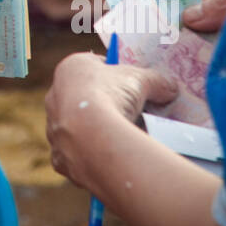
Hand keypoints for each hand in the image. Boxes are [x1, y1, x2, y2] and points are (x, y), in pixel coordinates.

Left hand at [45, 52, 176, 187]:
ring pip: (79, 130)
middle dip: (107, 106)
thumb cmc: (112, 96)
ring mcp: (54, 129)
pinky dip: (94, 158)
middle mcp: (55, 97)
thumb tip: (170, 87)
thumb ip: (156, 80)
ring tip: (125, 140)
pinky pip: (79, 156)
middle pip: (85, 99)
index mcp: (70, 70)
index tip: (132, 86)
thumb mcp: (142, 80)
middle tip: (132, 114)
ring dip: (98, 133)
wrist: (92, 136)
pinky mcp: (60, 158)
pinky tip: (113, 159)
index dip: (115, 75)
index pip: (93, 67)